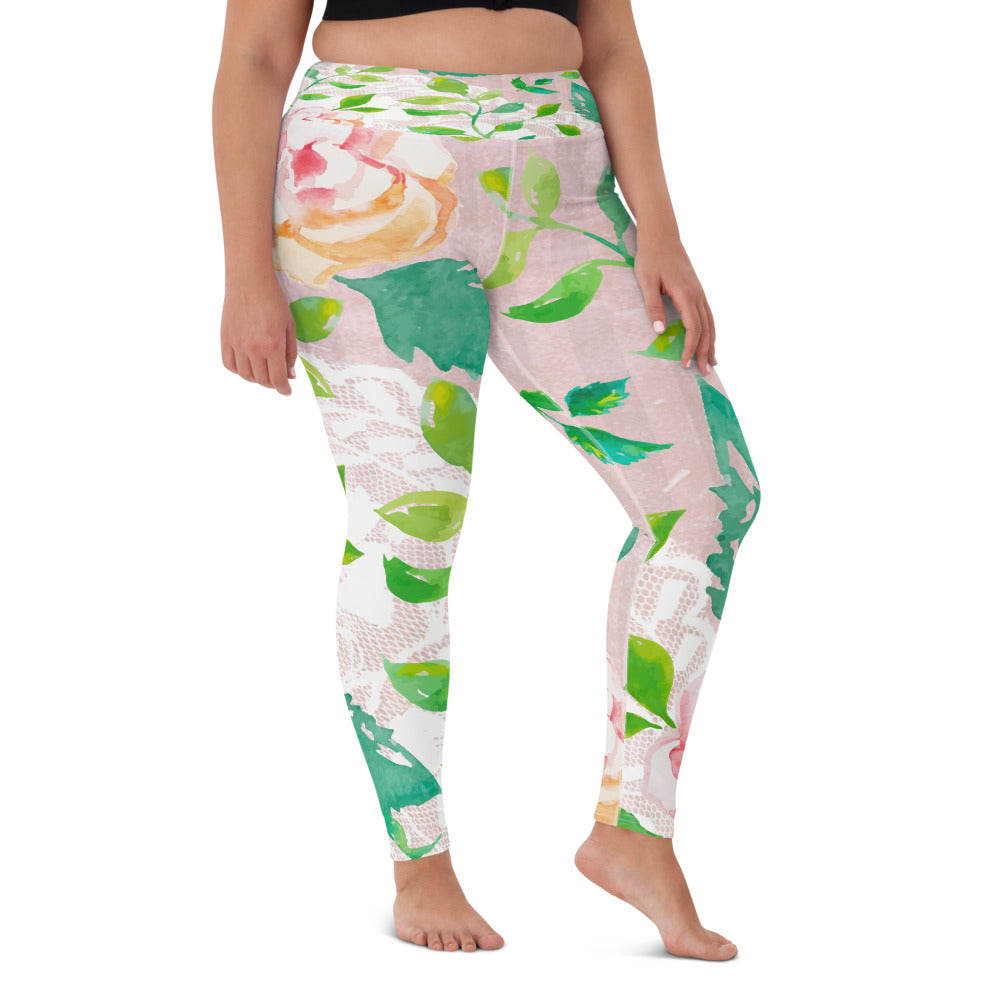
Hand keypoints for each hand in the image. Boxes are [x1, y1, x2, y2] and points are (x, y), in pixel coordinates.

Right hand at [221, 278, 297, 395]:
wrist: (248, 281)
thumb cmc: (273, 301)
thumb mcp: (289, 327)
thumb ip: (290, 353)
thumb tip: (290, 375)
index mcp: (272, 345)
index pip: (277, 379)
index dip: (283, 389)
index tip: (286, 391)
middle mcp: (253, 348)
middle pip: (262, 380)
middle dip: (272, 383)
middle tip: (277, 378)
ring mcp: (237, 344)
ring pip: (245, 375)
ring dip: (256, 378)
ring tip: (263, 371)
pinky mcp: (225, 339)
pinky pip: (229, 364)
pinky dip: (238, 370)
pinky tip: (247, 365)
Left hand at [633, 232, 716, 375]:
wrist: (661, 234)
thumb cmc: (650, 257)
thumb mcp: (646, 281)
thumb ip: (653, 306)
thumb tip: (660, 331)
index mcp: (686, 294)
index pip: (693, 328)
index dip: (691, 348)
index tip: (685, 364)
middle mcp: (697, 294)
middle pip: (706, 329)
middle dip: (705, 352)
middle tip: (704, 373)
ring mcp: (699, 292)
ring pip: (710, 323)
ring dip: (712, 344)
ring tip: (712, 362)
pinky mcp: (696, 290)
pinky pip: (708, 314)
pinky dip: (711, 330)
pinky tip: (709, 340)